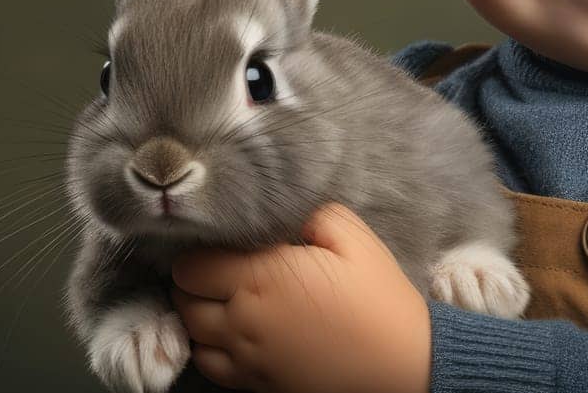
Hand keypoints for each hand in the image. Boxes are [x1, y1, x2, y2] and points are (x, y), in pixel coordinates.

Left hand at [170, 203, 430, 392]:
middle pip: (184, 298)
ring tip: (224, 297)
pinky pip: (209, 365)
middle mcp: (243, 320)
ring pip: (191, 333)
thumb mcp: (354, 239)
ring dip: (199, 312)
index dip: (201, 249)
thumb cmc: (380, 301)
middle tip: (221, 266)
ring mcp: (247, 358)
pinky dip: (211, 346)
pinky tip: (234, 332)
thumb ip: (312, 214)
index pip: (191, 264)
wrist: (404, 366)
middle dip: (195, 279)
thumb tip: (286, 211)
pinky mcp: (256, 385)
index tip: (223, 242)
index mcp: (261, 277)